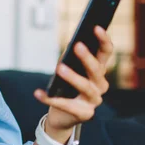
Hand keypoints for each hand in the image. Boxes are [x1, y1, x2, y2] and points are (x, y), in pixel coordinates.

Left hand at [33, 26, 113, 142]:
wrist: (63, 116)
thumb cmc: (66, 88)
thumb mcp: (70, 70)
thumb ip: (72, 59)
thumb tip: (70, 46)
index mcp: (99, 71)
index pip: (106, 53)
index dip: (104, 40)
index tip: (96, 27)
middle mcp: (100, 85)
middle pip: (97, 70)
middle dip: (87, 57)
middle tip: (77, 45)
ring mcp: (94, 101)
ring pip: (86, 87)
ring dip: (73, 76)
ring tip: (59, 68)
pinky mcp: (84, 114)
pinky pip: (66, 104)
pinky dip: (50, 98)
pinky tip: (38, 93)